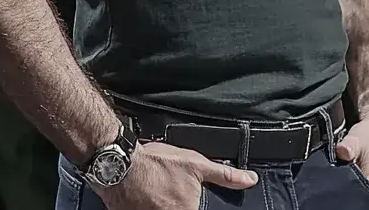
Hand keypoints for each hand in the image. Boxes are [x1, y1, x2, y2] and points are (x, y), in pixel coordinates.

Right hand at [96, 141, 256, 209]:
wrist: (119, 164)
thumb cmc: (157, 163)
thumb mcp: (196, 164)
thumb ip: (225, 175)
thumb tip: (250, 180)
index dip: (199, 208)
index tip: (191, 201)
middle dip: (181, 205)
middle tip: (172, 194)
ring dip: (166, 206)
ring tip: (162, 196)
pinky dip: (152, 209)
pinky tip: (151, 201)